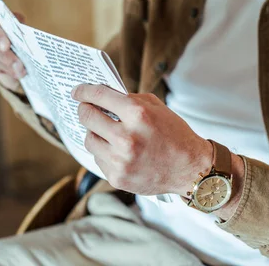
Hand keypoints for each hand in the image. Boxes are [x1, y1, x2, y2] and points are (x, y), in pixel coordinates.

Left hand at [71, 84, 212, 195]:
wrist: (190, 169)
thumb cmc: (174, 135)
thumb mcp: (157, 107)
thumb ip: (129, 99)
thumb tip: (102, 96)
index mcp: (137, 114)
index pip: (99, 96)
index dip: (84, 91)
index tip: (78, 92)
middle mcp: (126, 137)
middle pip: (87, 117)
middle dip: (85, 110)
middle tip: (87, 108)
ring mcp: (120, 160)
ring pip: (90, 139)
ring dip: (95, 132)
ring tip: (106, 132)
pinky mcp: (117, 177)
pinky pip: (98, 159)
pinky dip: (104, 152)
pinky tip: (117, 151)